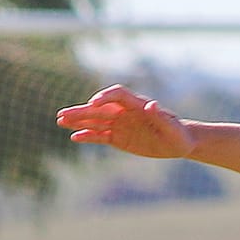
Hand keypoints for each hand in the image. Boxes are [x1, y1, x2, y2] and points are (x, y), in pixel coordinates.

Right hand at [55, 85, 195, 159]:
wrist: (179, 143)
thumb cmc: (178, 134)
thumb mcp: (172, 127)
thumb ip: (160, 116)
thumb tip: (151, 104)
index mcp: (136, 105)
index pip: (116, 95)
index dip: (104, 97)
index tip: (93, 103)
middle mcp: (124, 112)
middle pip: (99, 108)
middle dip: (81, 111)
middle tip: (62, 114)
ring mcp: (119, 124)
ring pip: (95, 121)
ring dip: (78, 121)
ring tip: (60, 121)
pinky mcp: (118, 137)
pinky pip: (100, 136)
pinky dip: (88, 136)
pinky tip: (75, 137)